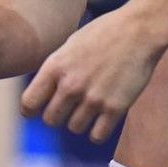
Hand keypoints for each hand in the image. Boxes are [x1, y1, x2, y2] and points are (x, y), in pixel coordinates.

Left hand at [20, 10, 161, 142]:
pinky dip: (98, 131)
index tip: (38, 109)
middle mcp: (71, 85)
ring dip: (80, 121)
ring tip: (90, 107)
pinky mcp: (115, 108)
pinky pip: (97, 136)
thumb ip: (56, 69)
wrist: (139, 30)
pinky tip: (103, 119)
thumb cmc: (104, 33)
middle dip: (58, 115)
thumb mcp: (70, 45)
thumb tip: (43, 91)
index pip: (28, 103)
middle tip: (69, 107)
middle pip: (51, 120)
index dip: (31, 109)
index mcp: (55, 67)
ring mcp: (93, 98)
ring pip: (74, 128)